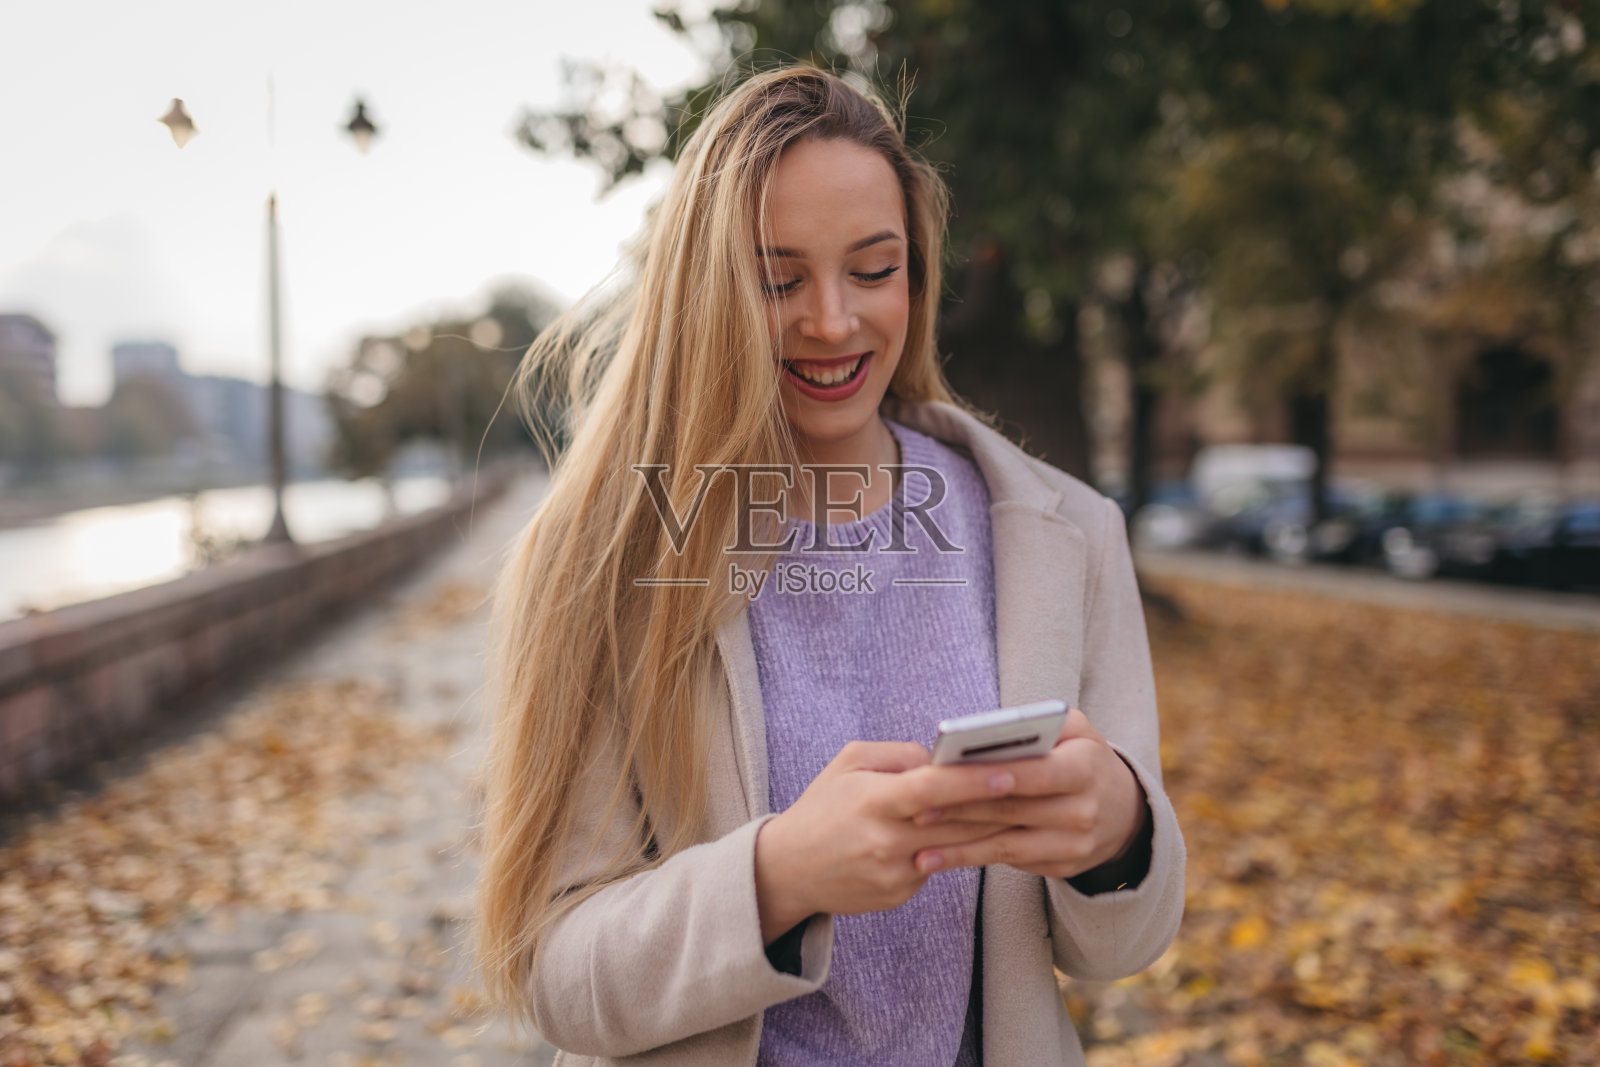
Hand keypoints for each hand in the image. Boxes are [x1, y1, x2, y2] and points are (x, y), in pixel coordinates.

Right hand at [753, 740, 1018, 943]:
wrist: (788, 869)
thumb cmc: (822, 806)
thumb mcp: (848, 763)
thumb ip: (897, 754)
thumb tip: (941, 757)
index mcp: (872, 801)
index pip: (933, 789)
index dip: (973, 781)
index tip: (1010, 771)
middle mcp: (886, 841)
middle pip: (956, 822)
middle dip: (998, 805)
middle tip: (1037, 786)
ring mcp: (895, 874)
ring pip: (957, 848)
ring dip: (989, 828)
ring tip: (1021, 807)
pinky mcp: (899, 895)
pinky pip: (939, 867)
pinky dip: (955, 849)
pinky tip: (972, 833)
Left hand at [908, 708, 1147, 880]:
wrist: (1123, 811)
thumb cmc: (1083, 758)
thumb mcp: (1076, 730)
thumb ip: (1039, 723)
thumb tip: (986, 731)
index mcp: (1085, 770)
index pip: (1034, 774)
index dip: (994, 777)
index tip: (950, 777)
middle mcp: (1083, 812)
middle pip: (1013, 811)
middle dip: (962, 811)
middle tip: (915, 810)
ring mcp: (1073, 846)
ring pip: (1007, 845)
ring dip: (959, 848)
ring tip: (918, 848)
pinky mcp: (1060, 868)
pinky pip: (1009, 862)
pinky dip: (972, 859)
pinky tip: (938, 858)